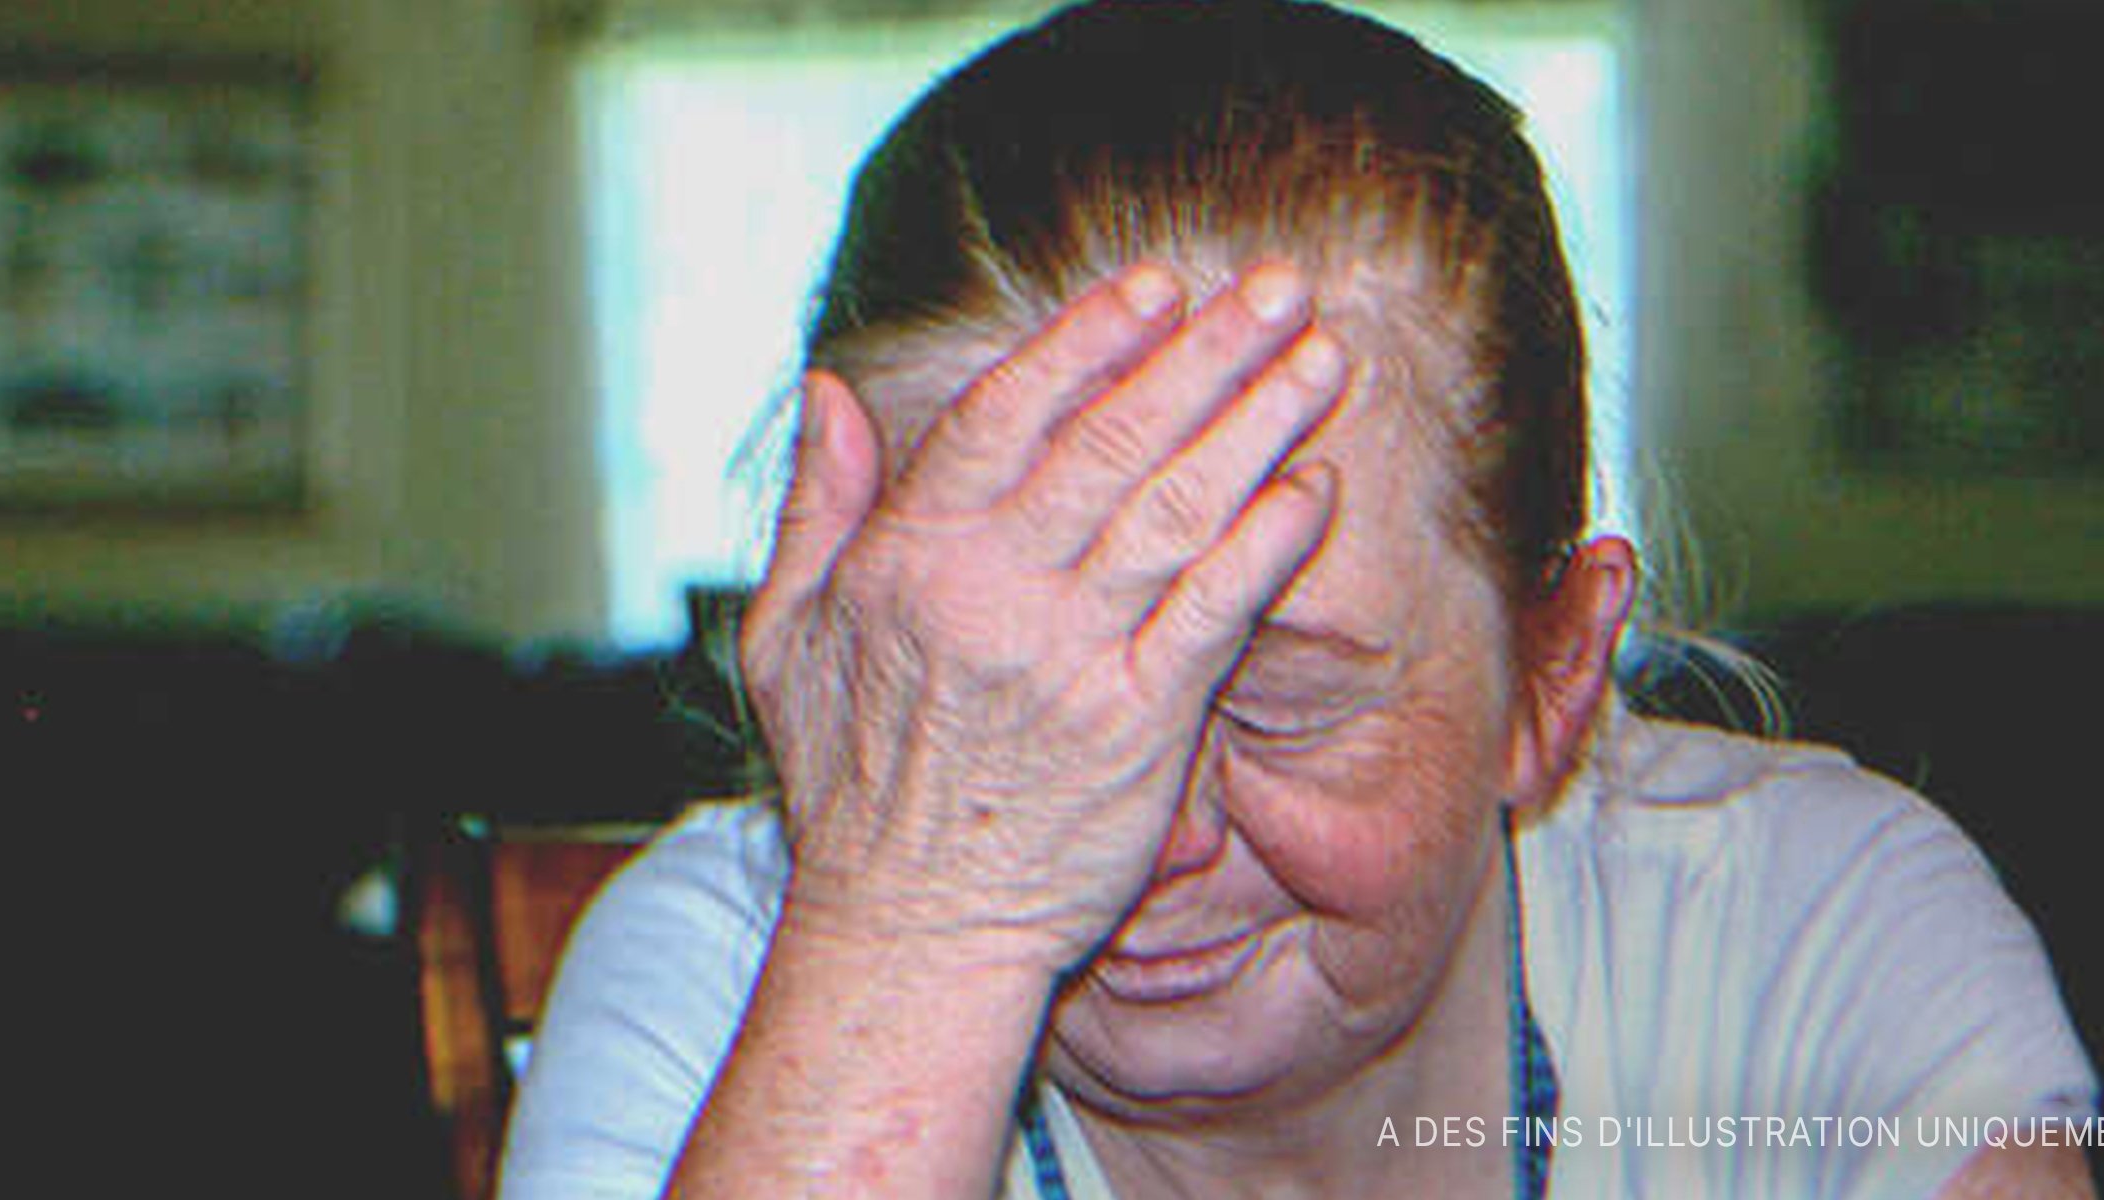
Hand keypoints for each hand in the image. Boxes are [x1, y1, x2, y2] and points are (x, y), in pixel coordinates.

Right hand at [738, 262, 1346, 976]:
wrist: (909, 937)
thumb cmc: (848, 791)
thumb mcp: (784, 639)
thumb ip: (815, 507)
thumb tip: (830, 390)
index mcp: (908, 559)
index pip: (1009, 414)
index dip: (1089, 338)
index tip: (1157, 287)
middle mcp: (991, 593)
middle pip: (1113, 440)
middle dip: (1205, 352)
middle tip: (1279, 289)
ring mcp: (1069, 657)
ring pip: (1175, 508)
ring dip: (1256, 423)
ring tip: (1318, 359)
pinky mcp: (1137, 725)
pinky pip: (1215, 611)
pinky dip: (1266, 543)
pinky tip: (1312, 487)